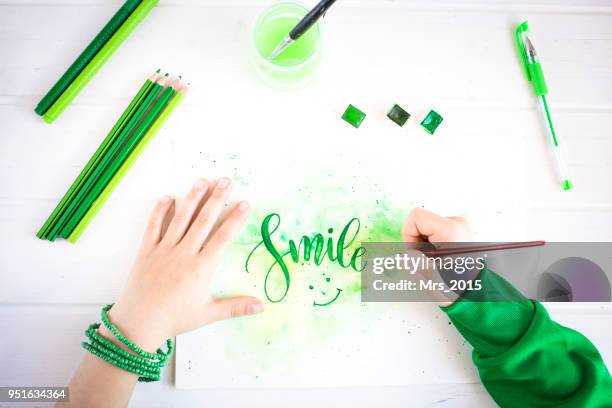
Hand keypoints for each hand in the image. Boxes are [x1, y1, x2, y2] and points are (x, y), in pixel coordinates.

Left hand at [101, 177, 263, 350]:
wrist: (138, 324)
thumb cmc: (174, 319)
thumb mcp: (208, 314)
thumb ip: (236, 307)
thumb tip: (262, 307)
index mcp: (200, 269)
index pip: (222, 238)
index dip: (234, 219)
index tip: (244, 203)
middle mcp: (183, 254)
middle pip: (203, 221)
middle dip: (216, 199)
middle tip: (226, 181)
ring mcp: (163, 250)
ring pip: (181, 219)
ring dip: (192, 198)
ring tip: (203, 181)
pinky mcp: (146, 251)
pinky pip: (153, 226)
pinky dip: (160, 211)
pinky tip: (168, 197)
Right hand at [402, 208, 473, 305]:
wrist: (475, 293)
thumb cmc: (454, 285)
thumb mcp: (427, 273)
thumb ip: (411, 259)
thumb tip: (405, 253)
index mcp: (450, 229)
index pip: (416, 217)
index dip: (408, 235)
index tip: (416, 253)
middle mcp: (457, 223)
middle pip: (421, 222)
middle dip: (416, 241)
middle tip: (426, 260)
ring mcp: (459, 226)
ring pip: (426, 228)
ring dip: (423, 244)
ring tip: (434, 261)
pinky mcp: (459, 232)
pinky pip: (434, 232)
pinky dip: (431, 244)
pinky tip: (439, 258)